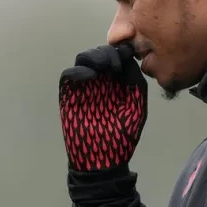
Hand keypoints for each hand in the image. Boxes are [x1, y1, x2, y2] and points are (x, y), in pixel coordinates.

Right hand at [58, 44, 147, 171]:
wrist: (105, 156)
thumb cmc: (124, 133)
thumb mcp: (137, 104)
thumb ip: (135, 80)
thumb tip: (128, 58)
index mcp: (119, 80)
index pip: (117, 55)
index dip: (121, 50)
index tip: (127, 54)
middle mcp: (102, 79)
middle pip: (100, 52)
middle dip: (108, 53)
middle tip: (115, 64)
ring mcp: (84, 85)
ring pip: (84, 58)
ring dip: (93, 57)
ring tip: (103, 67)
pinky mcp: (69, 94)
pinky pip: (68, 75)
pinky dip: (78, 71)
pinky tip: (90, 77)